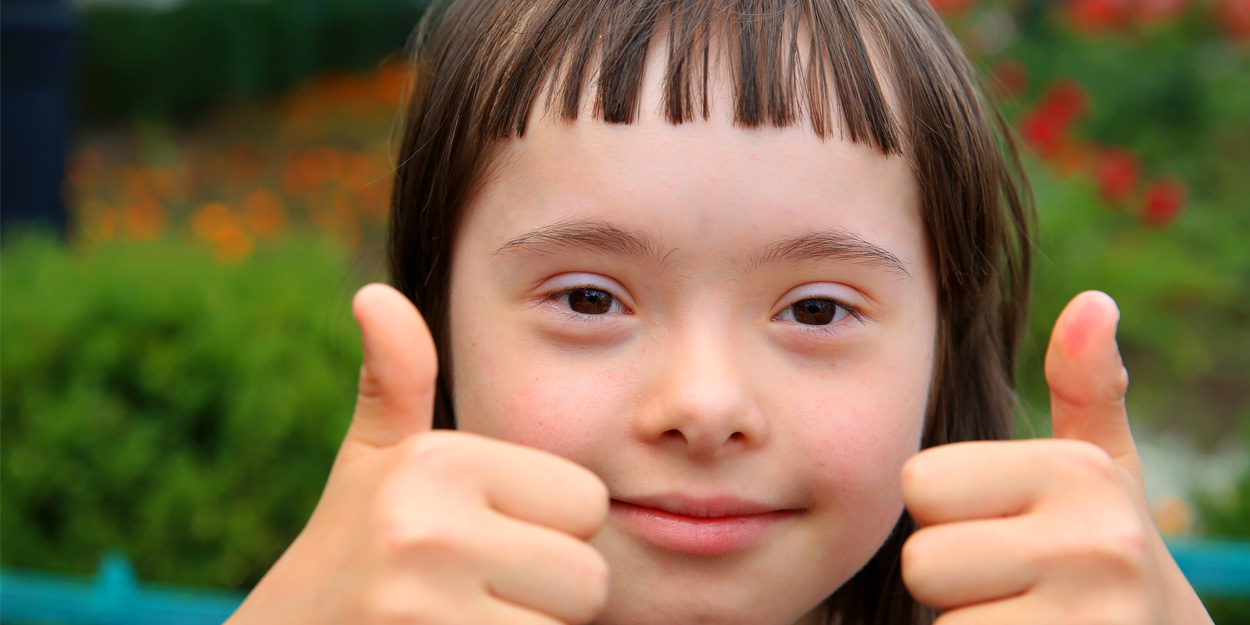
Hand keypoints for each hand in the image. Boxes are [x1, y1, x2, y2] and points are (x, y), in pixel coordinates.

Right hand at [226, 284, 609, 624]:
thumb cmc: (350, 548)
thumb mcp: (373, 462)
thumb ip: (395, 382)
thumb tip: (375, 294)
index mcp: (438, 463)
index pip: (588, 502)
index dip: (552, 528)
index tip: (490, 538)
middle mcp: (431, 530)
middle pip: (588, 576)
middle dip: (548, 592)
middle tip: (479, 592)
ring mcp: (426, 609)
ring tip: (466, 618)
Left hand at [900, 291, 1213, 624]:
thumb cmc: (1104, 557)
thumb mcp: (1101, 474)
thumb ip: (1085, 390)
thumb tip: (1094, 302)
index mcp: (1078, 472)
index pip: (919, 483)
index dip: (944, 513)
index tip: (1000, 527)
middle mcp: (1094, 543)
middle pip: (922, 561)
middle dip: (952, 579)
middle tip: (1010, 584)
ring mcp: (1092, 621)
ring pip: (941, 620)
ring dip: (966, 623)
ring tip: (1022, 616)